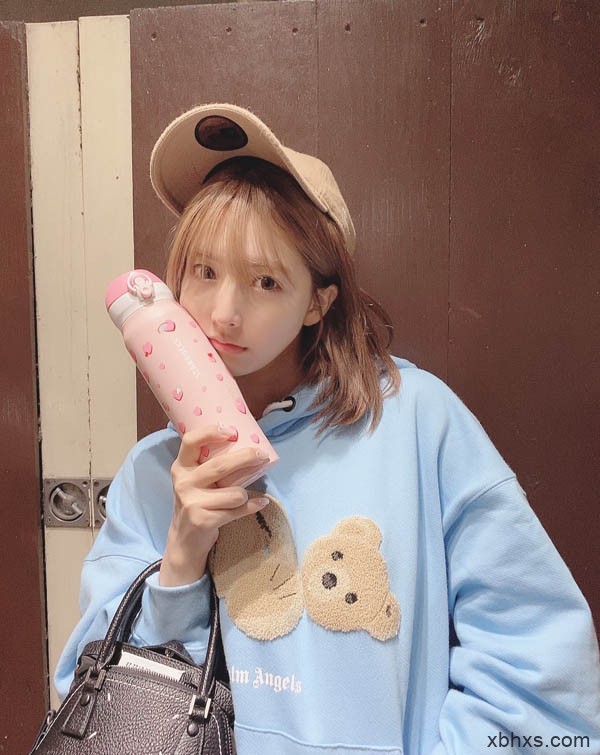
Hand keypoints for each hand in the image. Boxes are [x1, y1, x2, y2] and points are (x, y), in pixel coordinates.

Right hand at [160, 424, 269, 586]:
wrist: (185, 539)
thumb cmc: (197, 501)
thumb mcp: (196, 480)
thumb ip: (210, 464)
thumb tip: (248, 446)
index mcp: (181, 466)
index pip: (190, 441)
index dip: (210, 432)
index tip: (232, 431)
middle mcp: (183, 482)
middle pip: (219, 465)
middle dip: (245, 458)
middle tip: (262, 455)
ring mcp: (191, 502)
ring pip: (234, 492)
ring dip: (245, 494)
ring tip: (243, 496)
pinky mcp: (202, 520)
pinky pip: (237, 510)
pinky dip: (252, 507)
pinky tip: (260, 503)